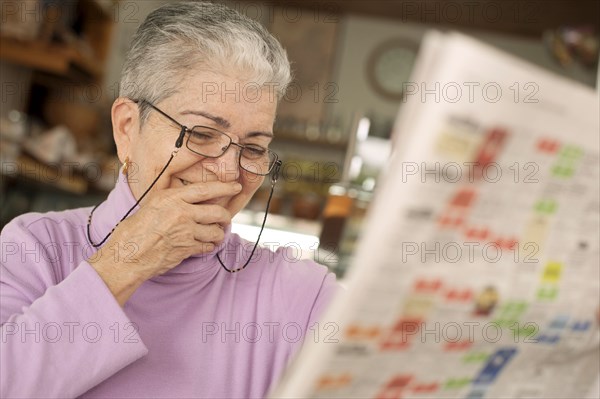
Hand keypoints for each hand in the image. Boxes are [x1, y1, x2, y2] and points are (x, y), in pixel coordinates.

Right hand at [88, 181, 241, 305]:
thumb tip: (187, 199)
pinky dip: (209, 246)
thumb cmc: (133, 231)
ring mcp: (185, 232)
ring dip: (218, 234)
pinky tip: (205, 245)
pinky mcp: (187, 249)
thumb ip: (171, 201)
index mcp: (171, 198)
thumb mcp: (151, 205)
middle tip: (225, 219)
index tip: (236, 186)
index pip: (205, 189)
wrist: (126, 256)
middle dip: (225, 216)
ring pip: (215, 231)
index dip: (224, 187)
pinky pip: (207, 246)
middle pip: (217, 212)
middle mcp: (181, 212)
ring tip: (214, 234)